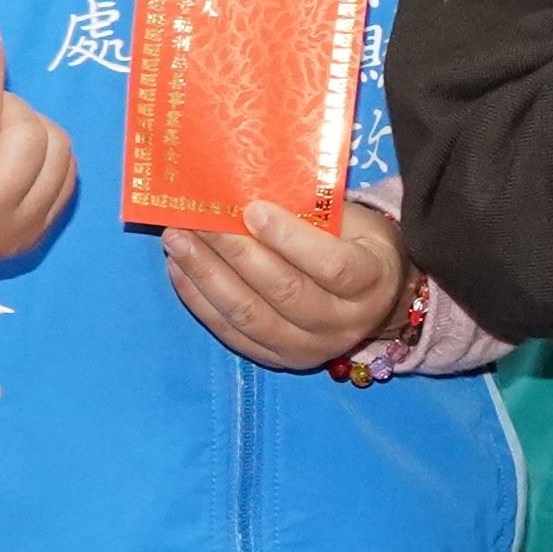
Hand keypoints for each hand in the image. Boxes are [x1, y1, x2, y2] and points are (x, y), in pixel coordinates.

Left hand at [168, 198, 415, 369]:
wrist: (376, 300)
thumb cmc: (360, 245)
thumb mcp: (354, 222)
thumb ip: (312, 212)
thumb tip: (248, 192)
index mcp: (371, 282)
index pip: (331, 265)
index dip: (289, 237)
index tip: (252, 208)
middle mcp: (343, 323)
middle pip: (284, 291)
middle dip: (234, 252)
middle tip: (197, 219)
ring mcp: (309, 348)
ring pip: (249, 315)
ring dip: (206, 276)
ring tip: (177, 242)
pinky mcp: (278, 359)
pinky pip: (231, 333)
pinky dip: (200, 301)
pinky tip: (179, 270)